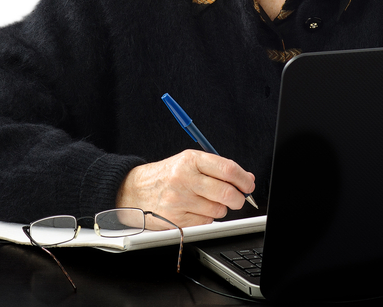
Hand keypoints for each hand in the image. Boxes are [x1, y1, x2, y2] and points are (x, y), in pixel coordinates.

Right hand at [116, 150, 255, 227]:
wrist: (134, 191)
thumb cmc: (166, 175)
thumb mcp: (189, 162)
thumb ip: (217, 168)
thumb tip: (246, 179)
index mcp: (190, 160)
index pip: (227, 169)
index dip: (243, 179)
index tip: (248, 184)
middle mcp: (184, 179)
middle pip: (226, 193)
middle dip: (238, 198)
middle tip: (237, 198)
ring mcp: (179, 200)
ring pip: (218, 210)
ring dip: (220, 208)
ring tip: (207, 201)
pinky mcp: (176, 219)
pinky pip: (206, 222)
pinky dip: (206, 217)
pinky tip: (195, 209)